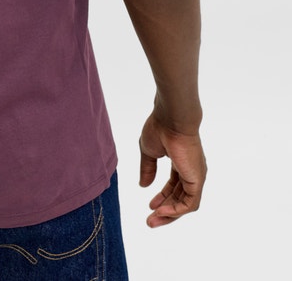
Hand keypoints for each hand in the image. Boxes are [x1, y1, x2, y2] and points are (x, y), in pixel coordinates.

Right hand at [138, 112, 206, 227]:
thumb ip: (147, 168)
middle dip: (165, 210)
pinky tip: (161, 212)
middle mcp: (191, 171)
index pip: (174, 185)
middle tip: (150, 220)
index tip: (150, 205)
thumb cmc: (160, 129)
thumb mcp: (148, 151)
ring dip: (169, 214)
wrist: (171, 119)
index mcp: (181, 162)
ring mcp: (195, 176)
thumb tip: (143, 186)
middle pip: (180, 197)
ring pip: (185, 203)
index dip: (162, 196)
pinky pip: (190, 203)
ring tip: (153, 220)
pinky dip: (176, 210)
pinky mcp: (197, 180)